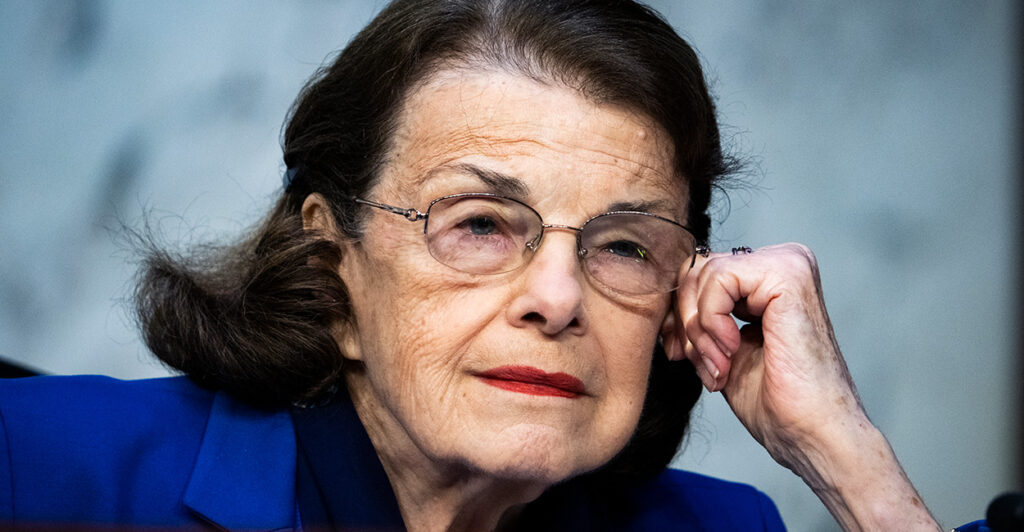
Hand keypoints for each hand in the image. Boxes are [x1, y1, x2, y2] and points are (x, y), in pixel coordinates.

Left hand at [663, 243, 940, 530]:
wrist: (810, 432)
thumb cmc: (775, 400)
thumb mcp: (721, 347)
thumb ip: (699, 317)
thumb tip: (662, 305)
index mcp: (768, 278)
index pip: (700, 272)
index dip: (680, 313)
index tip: (681, 353)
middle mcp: (782, 262)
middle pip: (697, 268)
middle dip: (686, 321)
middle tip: (701, 363)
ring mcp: (788, 263)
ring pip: (704, 273)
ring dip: (699, 329)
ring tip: (720, 365)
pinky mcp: (787, 274)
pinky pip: (719, 279)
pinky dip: (712, 320)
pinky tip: (732, 351)